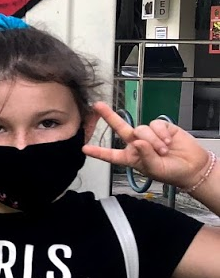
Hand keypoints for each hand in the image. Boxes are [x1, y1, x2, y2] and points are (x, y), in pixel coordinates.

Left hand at [83, 102, 209, 188]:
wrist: (193, 167)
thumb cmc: (171, 172)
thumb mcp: (155, 169)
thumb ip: (145, 156)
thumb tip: (138, 141)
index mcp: (131, 157)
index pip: (112, 155)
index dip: (98, 152)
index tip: (84, 149)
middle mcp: (137, 144)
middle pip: (120, 128)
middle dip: (109, 116)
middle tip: (98, 106)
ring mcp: (149, 134)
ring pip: (141, 129)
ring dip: (153, 140)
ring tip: (163, 150)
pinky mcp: (162, 127)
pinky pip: (155, 125)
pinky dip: (161, 134)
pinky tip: (168, 141)